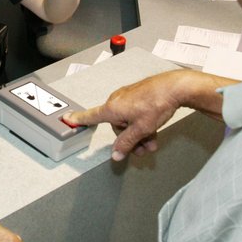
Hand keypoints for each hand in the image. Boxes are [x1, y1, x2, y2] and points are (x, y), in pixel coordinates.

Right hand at [62, 70, 189, 159]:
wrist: (175, 88)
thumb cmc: (156, 103)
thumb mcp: (141, 129)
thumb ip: (127, 143)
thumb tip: (116, 154)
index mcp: (112, 108)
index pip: (91, 116)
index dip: (78, 119)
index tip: (67, 119)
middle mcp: (117, 100)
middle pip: (117, 126)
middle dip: (129, 139)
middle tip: (141, 149)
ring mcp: (128, 96)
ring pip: (128, 121)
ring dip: (139, 135)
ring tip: (151, 143)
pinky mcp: (138, 95)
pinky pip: (135, 114)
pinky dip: (142, 124)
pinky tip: (154, 132)